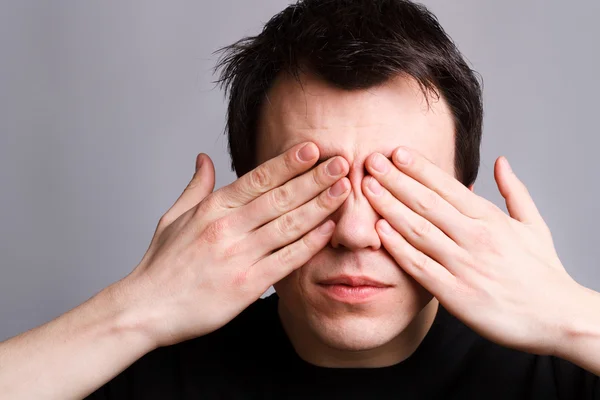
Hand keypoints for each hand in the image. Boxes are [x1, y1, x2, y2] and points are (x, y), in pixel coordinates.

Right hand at [123, 142, 349, 347]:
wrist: (147, 309)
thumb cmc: (161, 265)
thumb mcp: (173, 217)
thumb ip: (196, 186)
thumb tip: (204, 157)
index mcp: (212, 208)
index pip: (257, 178)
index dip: (288, 162)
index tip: (312, 149)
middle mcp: (227, 228)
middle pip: (280, 197)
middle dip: (314, 178)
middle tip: (342, 162)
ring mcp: (239, 256)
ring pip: (288, 225)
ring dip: (319, 206)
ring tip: (344, 189)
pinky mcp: (247, 284)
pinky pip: (287, 260)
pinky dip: (310, 243)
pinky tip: (329, 229)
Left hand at [362, 146, 580, 355]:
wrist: (557, 318)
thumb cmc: (543, 271)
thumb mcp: (533, 225)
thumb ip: (514, 191)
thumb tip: (500, 161)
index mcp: (490, 219)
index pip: (447, 186)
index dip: (419, 168)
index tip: (396, 152)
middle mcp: (475, 237)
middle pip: (426, 203)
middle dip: (395, 180)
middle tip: (370, 160)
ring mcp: (464, 265)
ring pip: (418, 230)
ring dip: (389, 207)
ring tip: (367, 188)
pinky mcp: (455, 294)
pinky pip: (419, 266)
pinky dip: (398, 248)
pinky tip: (379, 231)